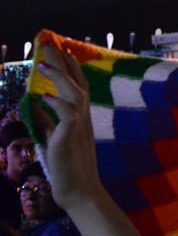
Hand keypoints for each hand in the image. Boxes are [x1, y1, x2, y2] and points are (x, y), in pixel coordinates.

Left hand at [29, 44, 103, 211]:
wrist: (80, 192)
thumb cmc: (69, 168)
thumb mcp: (55, 138)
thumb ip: (47, 120)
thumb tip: (35, 104)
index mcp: (80, 118)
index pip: (78, 86)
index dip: (71, 67)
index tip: (63, 49)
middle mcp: (83, 119)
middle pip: (77, 84)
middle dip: (63, 63)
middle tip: (50, 43)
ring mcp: (79, 128)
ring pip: (75, 95)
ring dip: (59, 78)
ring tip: (43, 64)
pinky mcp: (72, 139)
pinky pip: (68, 116)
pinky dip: (57, 105)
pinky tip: (45, 97)